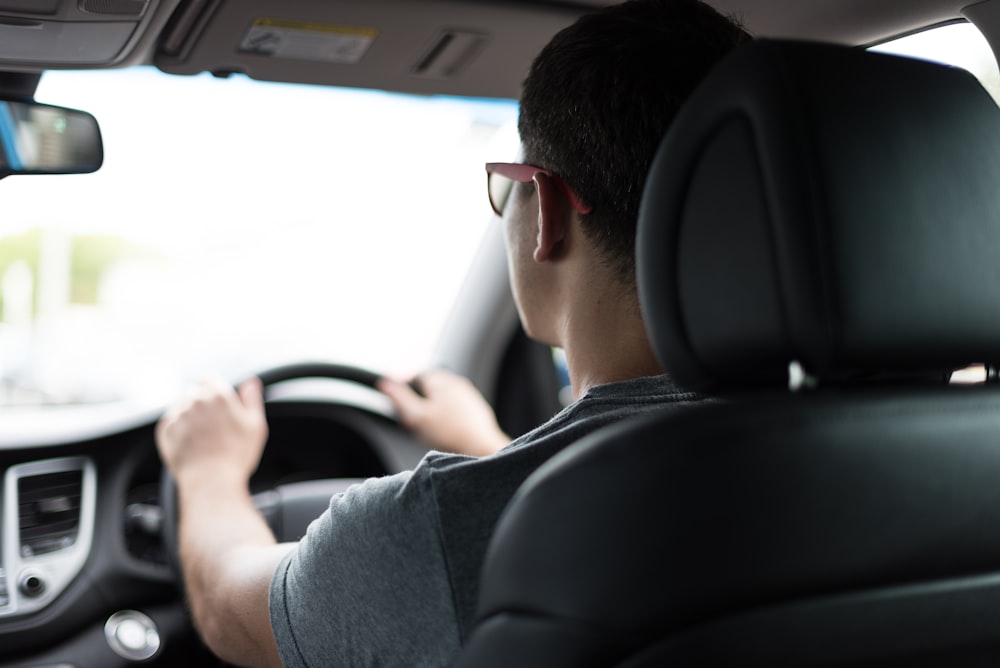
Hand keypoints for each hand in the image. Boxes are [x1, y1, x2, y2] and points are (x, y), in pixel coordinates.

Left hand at [156, 377, 268, 486]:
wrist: (211, 482)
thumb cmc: (236, 456)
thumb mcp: (255, 425)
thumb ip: (252, 399)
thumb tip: (251, 383)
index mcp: (217, 395)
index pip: (210, 379)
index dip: (216, 390)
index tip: (220, 406)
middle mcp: (194, 401)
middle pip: (194, 392)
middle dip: (202, 404)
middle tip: (214, 426)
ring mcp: (178, 416)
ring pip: (181, 407)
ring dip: (189, 415)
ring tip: (202, 437)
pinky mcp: (165, 431)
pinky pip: (171, 423)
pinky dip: (178, 429)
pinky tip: (191, 443)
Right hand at [377, 369, 508, 456]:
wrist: (481, 448)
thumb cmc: (450, 434)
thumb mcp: (416, 416)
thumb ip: (399, 398)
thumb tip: (385, 383)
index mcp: (440, 380)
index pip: (415, 377)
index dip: (404, 393)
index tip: (402, 409)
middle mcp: (456, 382)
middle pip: (429, 389)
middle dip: (419, 403)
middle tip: (415, 422)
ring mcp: (468, 394)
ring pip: (442, 399)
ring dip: (433, 411)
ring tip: (431, 430)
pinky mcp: (476, 408)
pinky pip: (455, 409)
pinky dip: (447, 418)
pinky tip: (446, 433)